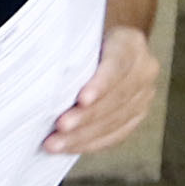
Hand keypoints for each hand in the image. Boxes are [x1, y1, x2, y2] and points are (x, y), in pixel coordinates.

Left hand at [44, 23, 160, 155]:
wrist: (103, 48)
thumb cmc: (82, 41)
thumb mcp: (77, 36)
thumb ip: (68, 51)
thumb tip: (40, 69)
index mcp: (130, 43)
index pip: (118, 64)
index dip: (101, 84)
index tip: (81, 100)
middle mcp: (143, 69)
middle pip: (116, 97)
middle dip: (86, 116)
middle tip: (60, 127)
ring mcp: (143, 95)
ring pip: (116, 120)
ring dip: (83, 135)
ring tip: (56, 143)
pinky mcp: (137, 115)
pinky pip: (116, 135)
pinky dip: (90, 143)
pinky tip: (69, 148)